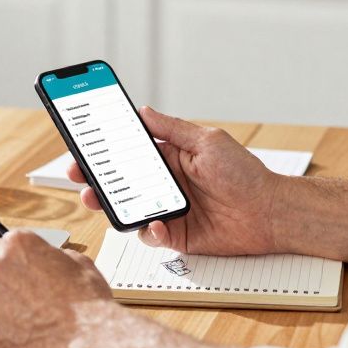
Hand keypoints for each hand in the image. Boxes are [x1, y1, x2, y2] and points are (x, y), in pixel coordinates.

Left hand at [0, 230, 117, 347]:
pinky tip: (27, 335)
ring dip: (6, 307)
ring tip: (35, 320)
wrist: (87, 342)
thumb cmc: (86, 305)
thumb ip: (54, 256)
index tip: (31, 272)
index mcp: (17, 245)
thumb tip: (48, 262)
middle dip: (11, 282)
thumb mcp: (79, 263)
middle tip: (35, 298)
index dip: (23, 261)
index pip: (8, 245)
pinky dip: (3, 331)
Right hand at [69, 106, 280, 255]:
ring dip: (110, 205)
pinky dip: (149, 231)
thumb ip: (172, 129)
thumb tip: (143, 111)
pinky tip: (158, 224)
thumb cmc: (245, 173)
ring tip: (97, 199)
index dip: (104, 151)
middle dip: (94, 179)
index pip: (128, 153)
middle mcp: (164, 185)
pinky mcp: (176, 236)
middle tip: (78, 175)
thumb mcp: (207, 141)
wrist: (269, 212)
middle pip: (120, 183)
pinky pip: (151, 235)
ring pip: (128, 210)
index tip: (82, 146)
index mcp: (169, 159)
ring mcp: (168, 211)